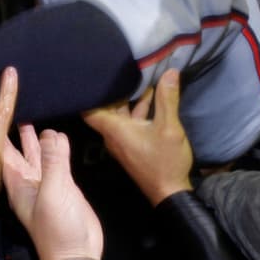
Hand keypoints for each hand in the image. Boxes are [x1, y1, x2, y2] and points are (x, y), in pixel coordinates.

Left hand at [3, 125, 103, 259]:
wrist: (76, 254)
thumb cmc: (57, 230)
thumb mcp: (53, 193)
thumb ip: (53, 163)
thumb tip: (51, 133)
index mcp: (17, 184)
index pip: (2, 153)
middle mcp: (28, 181)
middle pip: (18, 150)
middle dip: (14, 129)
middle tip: (11, 104)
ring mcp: (46, 183)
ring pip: (38, 154)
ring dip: (35, 136)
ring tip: (33, 112)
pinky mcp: (63, 185)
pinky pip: (57, 160)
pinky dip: (57, 146)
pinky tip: (59, 134)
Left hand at [83, 69, 192, 205]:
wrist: (170, 192)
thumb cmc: (165, 161)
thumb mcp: (169, 128)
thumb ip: (167, 99)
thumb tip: (169, 72)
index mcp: (115, 129)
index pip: (89, 110)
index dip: (89, 92)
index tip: (93, 75)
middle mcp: (114, 135)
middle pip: (106, 108)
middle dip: (113, 89)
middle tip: (119, 67)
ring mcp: (123, 141)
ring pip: (120, 114)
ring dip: (129, 98)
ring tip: (139, 76)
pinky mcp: (133, 145)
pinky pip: (129, 122)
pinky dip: (137, 109)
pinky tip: (152, 96)